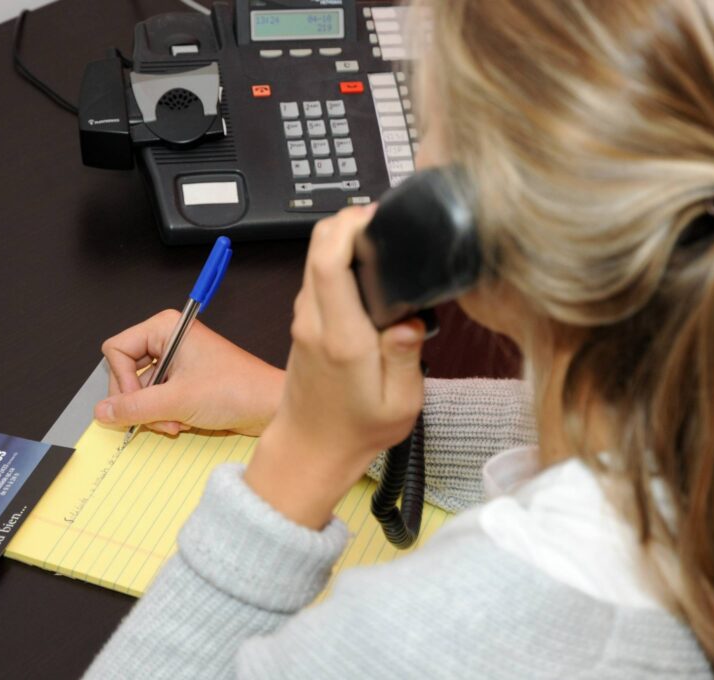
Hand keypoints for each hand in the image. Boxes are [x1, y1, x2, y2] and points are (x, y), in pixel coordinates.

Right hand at [94, 311, 284, 436]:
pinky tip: (182, 423)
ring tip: (175, 422)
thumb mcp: (177, 400)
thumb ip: (134, 406)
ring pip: (141, 391)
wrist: (270, 407)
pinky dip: (165, 416)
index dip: (121, 380)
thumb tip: (103, 411)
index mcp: (166, 328)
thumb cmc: (238, 390)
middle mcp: (169, 341)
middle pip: (126, 373)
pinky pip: (158, 400)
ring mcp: (177, 363)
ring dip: (154, 413)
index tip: (137, 400)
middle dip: (140, 401)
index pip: (117, 350)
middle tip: (156, 416)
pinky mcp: (185, 382)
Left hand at [244, 206, 427, 528]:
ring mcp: (303, 318)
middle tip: (385, 224)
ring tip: (383, 244)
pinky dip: (337, 259)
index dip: (349, 226)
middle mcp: (314, 321)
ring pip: (314, 257)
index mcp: (341, 337)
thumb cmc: (356, 429)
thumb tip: (410, 320)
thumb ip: (405, 357)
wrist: (312, 449)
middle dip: (348, 222)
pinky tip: (368, 270)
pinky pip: (316, 275)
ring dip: (342, 239)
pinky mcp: (303, 321)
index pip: (329, 263)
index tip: (376, 215)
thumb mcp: (399, 404)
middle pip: (317, 247)